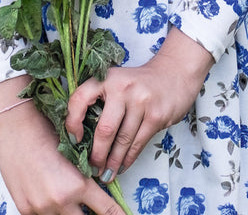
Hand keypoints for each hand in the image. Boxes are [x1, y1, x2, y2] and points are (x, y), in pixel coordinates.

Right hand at [0, 95, 125, 214]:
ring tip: (66, 193)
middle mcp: (61, 201)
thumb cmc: (47, 132)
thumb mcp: (74, 154)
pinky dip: (50, 209)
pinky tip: (48, 193)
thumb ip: (85, 177)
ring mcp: (41, 208)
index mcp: (78, 185)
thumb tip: (97, 189)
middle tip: (91, 205)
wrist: (17, 127)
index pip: (106, 210)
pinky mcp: (26, 209)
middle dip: (90, 214)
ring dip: (69, 211)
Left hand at [65, 27, 213, 180]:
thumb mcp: (117, 81)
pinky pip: (138, 143)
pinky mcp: (156, 115)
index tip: (74, 140)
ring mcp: (142, 101)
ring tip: (106, 174)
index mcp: (107, 77)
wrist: (175, 73)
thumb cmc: (138, 83)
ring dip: (113, 162)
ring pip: (123, 140)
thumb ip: (101, 101)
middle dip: (97, 154)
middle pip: (105, 129)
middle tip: (92, 168)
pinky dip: (128, 159)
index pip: (80, 99)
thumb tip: (82, 137)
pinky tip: (122, 166)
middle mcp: (123, 87)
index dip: (72, 122)